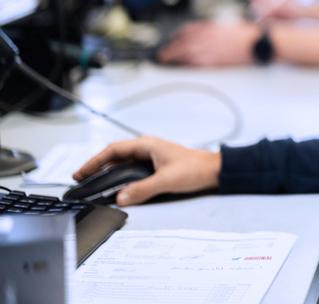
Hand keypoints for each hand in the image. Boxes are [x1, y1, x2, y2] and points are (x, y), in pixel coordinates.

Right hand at [73, 136, 220, 206]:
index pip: (113, 150)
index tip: (79, 173)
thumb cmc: (195, 169)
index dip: (94, 161)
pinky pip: (131, 170)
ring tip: (91, 183)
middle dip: (96, 167)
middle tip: (80, 179)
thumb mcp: (166, 180)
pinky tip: (114, 186)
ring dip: (107, 172)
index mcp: (147, 145)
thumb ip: (143, 189)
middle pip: (114, 156)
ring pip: (123, 163)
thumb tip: (120, 198)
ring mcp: (151, 157)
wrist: (214, 171)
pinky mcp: (156, 166)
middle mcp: (147, 149)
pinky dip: (119, 177)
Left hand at [157, 20, 259, 65]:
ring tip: (167, 62)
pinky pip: (195, 64)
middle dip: (169, 50)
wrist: (257, 43)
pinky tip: (183, 67)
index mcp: (210, 26)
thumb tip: (201, 34)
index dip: (176, 36)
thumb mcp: (227, 24)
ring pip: (185, 55)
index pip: (186, 30)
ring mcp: (209, 50)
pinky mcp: (214, 62)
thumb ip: (212, 29)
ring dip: (174, 58)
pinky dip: (187, 66)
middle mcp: (206, 37)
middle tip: (161, 55)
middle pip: (181, 44)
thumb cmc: (246, 34)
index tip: (171, 39)